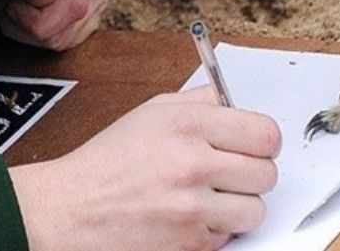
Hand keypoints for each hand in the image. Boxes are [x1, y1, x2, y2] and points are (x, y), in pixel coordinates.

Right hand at [9, 85, 280, 250]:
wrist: (72, 209)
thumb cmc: (110, 160)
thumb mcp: (153, 111)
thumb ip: (201, 101)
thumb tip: (236, 101)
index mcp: (188, 125)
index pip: (265, 134)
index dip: (264, 141)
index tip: (256, 146)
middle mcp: (193, 164)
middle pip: (267, 173)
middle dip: (253, 173)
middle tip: (232, 172)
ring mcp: (192, 208)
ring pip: (256, 210)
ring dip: (239, 205)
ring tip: (212, 196)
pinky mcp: (189, 243)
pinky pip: (229, 235)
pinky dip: (216, 228)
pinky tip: (192, 214)